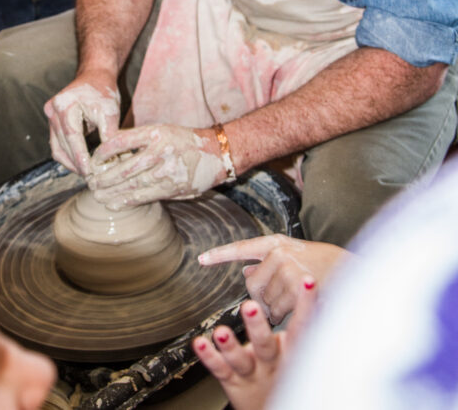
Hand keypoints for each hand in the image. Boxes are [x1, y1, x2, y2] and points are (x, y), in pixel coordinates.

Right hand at [43, 74, 119, 176]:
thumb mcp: (110, 112)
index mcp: (65, 104)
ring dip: (71, 162)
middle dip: (76, 163)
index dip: (80, 156)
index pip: (72, 136)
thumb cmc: (103, 91)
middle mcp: (52, 110)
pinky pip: (58, 144)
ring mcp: (50, 116)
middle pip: (62, 144)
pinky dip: (69, 155)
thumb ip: (109, 136)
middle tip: (91, 177)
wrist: (94, 76)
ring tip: (87, 174)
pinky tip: (81, 164)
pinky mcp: (53, 122)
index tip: (89, 172)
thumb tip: (111, 161)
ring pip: (57, 147)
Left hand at [87, 124, 223, 207]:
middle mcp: (160, 150)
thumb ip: (140, 140)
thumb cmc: (184, 141)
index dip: (103, 152)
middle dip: (104, 178)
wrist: (216, 153)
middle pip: (124, 168)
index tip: (93, 159)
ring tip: (97, 195)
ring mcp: (167, 171)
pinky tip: (114, 203)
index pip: (121, 141)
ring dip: (111, 192)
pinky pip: (144, 196)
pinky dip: (127, 200)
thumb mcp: (162, 131)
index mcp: (156, 132)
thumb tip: (111, 152)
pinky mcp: (172, 187)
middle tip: (90, 182)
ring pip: (132, 185)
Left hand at [192, 285, 316, 409]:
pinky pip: (219, 369)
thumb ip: (307, 324)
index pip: (302, 326)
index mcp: (292, 352)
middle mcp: (272, 364)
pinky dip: (209, 357)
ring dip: (230, 346)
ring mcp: (252, 374)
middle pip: (265, 345)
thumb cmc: (286, 371)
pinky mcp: (233, 382)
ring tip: (220, 332)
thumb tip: (323, 292)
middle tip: (250, 305)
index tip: (306, 280)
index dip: (307, 303)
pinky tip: (199, 343)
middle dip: (257, 326)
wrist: (272, 408)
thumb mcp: (300, 350)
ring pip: (240, 360)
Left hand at [199, 234, 345, 324]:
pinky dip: (287, 315)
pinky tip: (300, 307)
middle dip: (261, 299)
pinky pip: (279, 310)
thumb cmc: (325, 266)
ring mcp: (287, 268)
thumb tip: (245, 271)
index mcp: (276, 242)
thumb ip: (270, 263)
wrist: (356, 272)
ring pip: (266, 301)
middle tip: (278, 303)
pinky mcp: (296, 287)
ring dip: (277, 309)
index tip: (201, 259)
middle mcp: (279, 252)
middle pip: (252, 285)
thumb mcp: (296, 258)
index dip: (220, 255)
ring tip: (295, 301)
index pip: (242, 248)